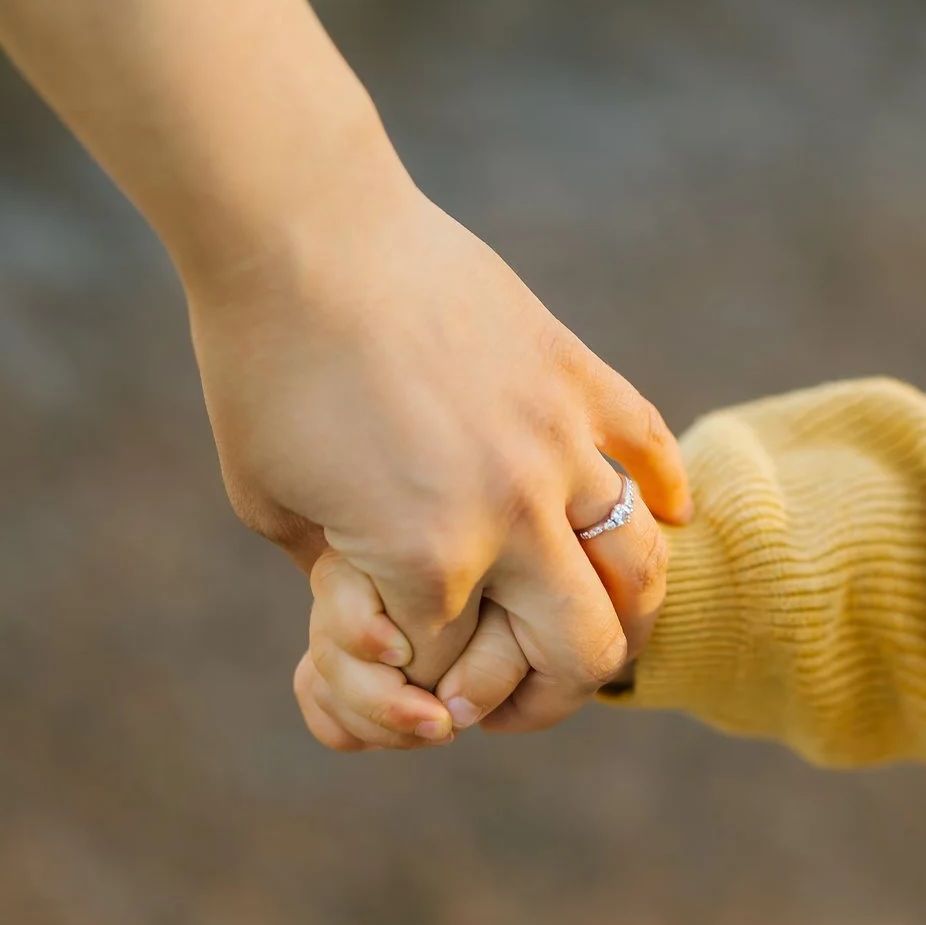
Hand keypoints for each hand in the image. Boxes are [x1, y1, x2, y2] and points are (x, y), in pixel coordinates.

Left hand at [187, 183, 686, 731]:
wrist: (298, 226)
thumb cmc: (261, 367)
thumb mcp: (270, 503)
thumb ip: (340, 573)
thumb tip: (391, 614)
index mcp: (426, 560)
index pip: (450, 672)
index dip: (421, 689)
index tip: (398, 670)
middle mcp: (512, 513)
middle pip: (582, 652)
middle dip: (546, 697)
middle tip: (517, 698)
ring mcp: (557, 441)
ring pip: (641, 567)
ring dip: (623, 615)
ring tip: (595, 624)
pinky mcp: (575, 373)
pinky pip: (651, 449)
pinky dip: (664, 496)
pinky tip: (661, 518)